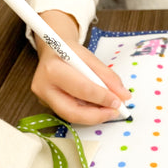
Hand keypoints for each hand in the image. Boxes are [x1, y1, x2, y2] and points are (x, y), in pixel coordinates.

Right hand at [32, 10, 131, 124]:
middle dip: (97, 115)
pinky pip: (71, 113)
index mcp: (53, 69)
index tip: (119, 101)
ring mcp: (44, 99)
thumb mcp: (89, 57)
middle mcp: (43, 87)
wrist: (52, 51)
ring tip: (110, 110)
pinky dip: (88, 113)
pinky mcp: (48, 106)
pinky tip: (98, 108)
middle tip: (115, 112)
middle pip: (72, 111)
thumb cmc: (69, 52)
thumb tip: (123, 95)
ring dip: (94, 116)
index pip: (82, 89)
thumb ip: (107, 76)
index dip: (103, 97)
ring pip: (72, 116)